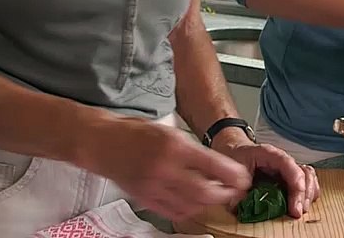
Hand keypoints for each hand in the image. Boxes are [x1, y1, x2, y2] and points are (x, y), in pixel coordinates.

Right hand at [81, 118, 251, 221]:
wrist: (101, 142)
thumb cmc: (133, 132)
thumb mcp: (169, 130)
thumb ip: (191, 148)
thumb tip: (216, 164)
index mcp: (174, 146)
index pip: (212, 165)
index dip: (233, 175)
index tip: (242, 178)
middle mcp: (165, 168)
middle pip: (204, 192)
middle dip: (225, 194)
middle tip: (233, 191)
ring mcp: (153, 186)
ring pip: (190, 206)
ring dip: (208, 204)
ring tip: (216, 197)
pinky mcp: (144, 198)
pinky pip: (172, 212)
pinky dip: (189, 210)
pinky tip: (194, 204)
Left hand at [222, 143, 320, 218]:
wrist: (236, 149)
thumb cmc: (236, 157)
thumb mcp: (231, 170)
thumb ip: (236, 187)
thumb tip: (240, 204)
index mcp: (269, 154)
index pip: (288, 164)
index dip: (295, 184)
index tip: (295, 204)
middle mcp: (283, 160)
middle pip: (303, 172)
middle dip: (303, 194)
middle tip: (297, 212)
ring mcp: (287, 168)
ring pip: (308, 177)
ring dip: (308, 195)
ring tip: (301, 210)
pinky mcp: (288, 177)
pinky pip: (305, 183)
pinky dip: (307, 194)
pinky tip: (302, 205)